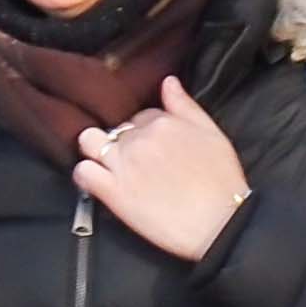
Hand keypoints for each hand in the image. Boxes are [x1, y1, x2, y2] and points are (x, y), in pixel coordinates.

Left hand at [68, 76, 251, 262]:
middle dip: (123, 142)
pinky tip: (95, 182)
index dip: (147, 131)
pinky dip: (84, 175)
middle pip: (116, 129)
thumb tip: (168, 81)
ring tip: (108, 165)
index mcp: (165, 123)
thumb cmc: (223, 183)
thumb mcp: (213, 135)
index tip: (155, 149)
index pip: (142, 115)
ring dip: (95, 150)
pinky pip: (82, 172)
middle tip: (137, 163)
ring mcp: (123, 164)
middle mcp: (140, 139)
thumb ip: (187, 107)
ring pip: (89, 142)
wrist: (220, 225)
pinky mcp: (113, 192)